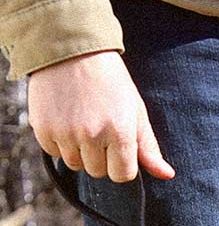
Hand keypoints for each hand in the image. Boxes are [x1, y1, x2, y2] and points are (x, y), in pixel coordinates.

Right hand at [28, 50, 174, 182]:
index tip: (118, 145)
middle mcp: (92, 136)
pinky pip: (53, 152)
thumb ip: (148, 147)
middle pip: (98, 172)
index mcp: (120, 132)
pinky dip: (59, 142)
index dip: (122, 163)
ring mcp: (65, 133)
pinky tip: (64, 119)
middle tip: (99, 126)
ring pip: (75, 165)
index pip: (123, 175)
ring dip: (79, 151)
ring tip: (82, 122)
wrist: (71, 50)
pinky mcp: (43, 128)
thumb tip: (168, 175)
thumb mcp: (135, 110)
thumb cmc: (110, 80)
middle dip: (101, 156)